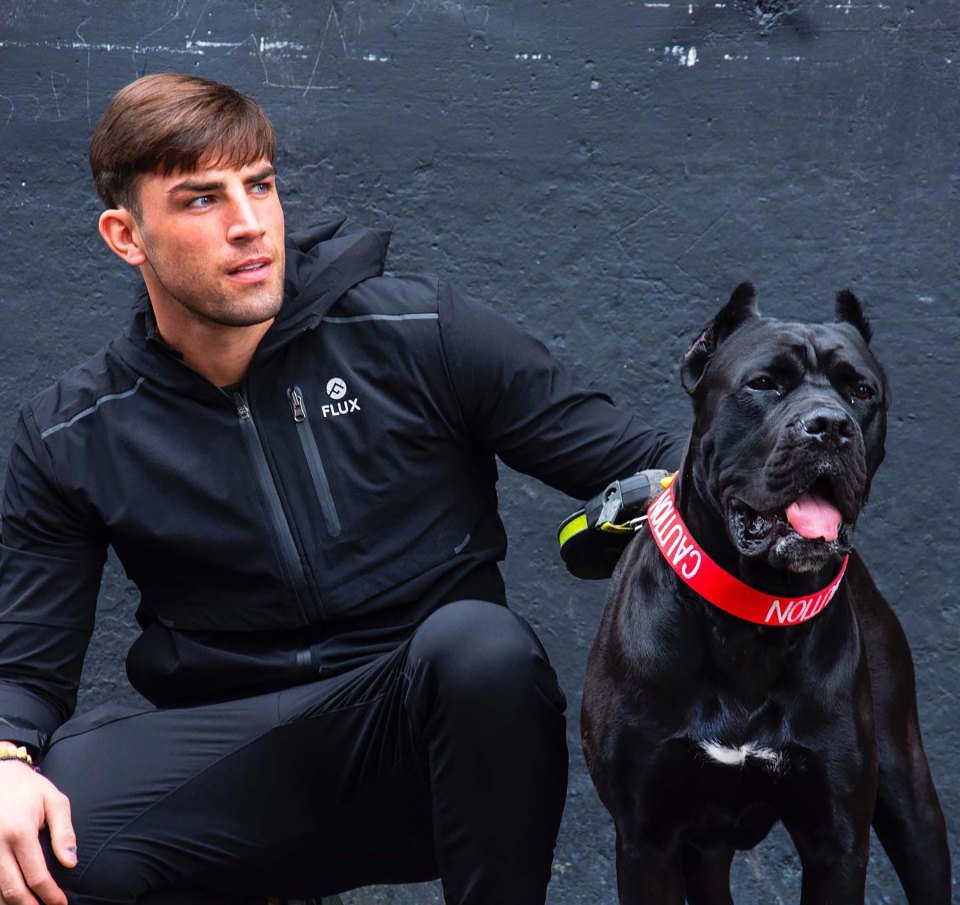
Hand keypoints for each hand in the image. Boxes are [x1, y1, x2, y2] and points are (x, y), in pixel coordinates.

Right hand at [0, 760, 75, 904]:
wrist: (0, 774)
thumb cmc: (30, 788)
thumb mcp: (55, 801)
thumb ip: (64, 832)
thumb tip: (71, 862)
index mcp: (20, 832)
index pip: (36, 875)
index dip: (49, 894)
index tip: (60, 904)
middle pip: (11, 889)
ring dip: (11, 904)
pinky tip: (8, 898)